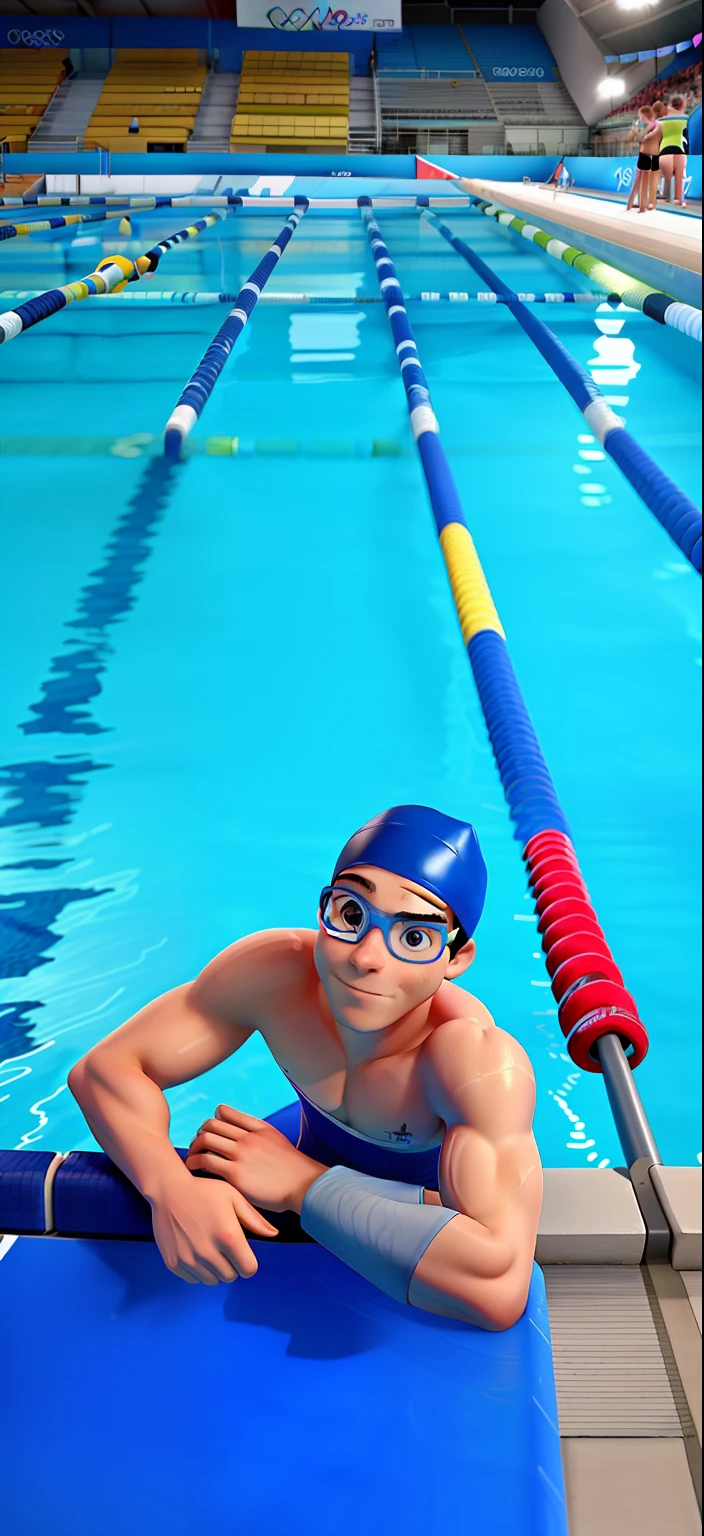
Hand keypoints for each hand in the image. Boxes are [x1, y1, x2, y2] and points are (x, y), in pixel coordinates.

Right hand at [149, 1166, 278, 1285]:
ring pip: (212, 1280)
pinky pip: (193, 1279)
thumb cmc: (204, 1190)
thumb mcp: (233, 1197)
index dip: (248, 1263)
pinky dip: (197, 1271)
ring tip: (210, 1249)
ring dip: (215, 1270)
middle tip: (224, 1248)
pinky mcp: (173, 1263)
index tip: (242, 1253)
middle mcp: (208, 1252)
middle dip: (232, 1265)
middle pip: (230, 1276)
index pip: (248, 1269)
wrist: (168, 1190)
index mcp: (227, 1236)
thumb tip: (273, 1234)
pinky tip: (195, 1251)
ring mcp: (189, 1259)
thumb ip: (254, 1219)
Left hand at [186, 1104, 326, 1214]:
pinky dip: (195, 1163)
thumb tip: (241, 1138)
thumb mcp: (276, 1140)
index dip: (212, 1120)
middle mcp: (247, 1137)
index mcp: (257, 1127)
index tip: (210, 1133)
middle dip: (199, 1134)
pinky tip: (193, 1169)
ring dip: (194, 1148)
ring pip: (206, 1140)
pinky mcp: (235, 1173)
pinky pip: (207, 1161)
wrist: (303, 1185)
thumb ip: (258, 1136)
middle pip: (211, 1124)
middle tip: (197, 1146)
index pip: (225, 1112)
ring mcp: (241, 1154)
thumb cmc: (292, 1170)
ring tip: (191, 1158)